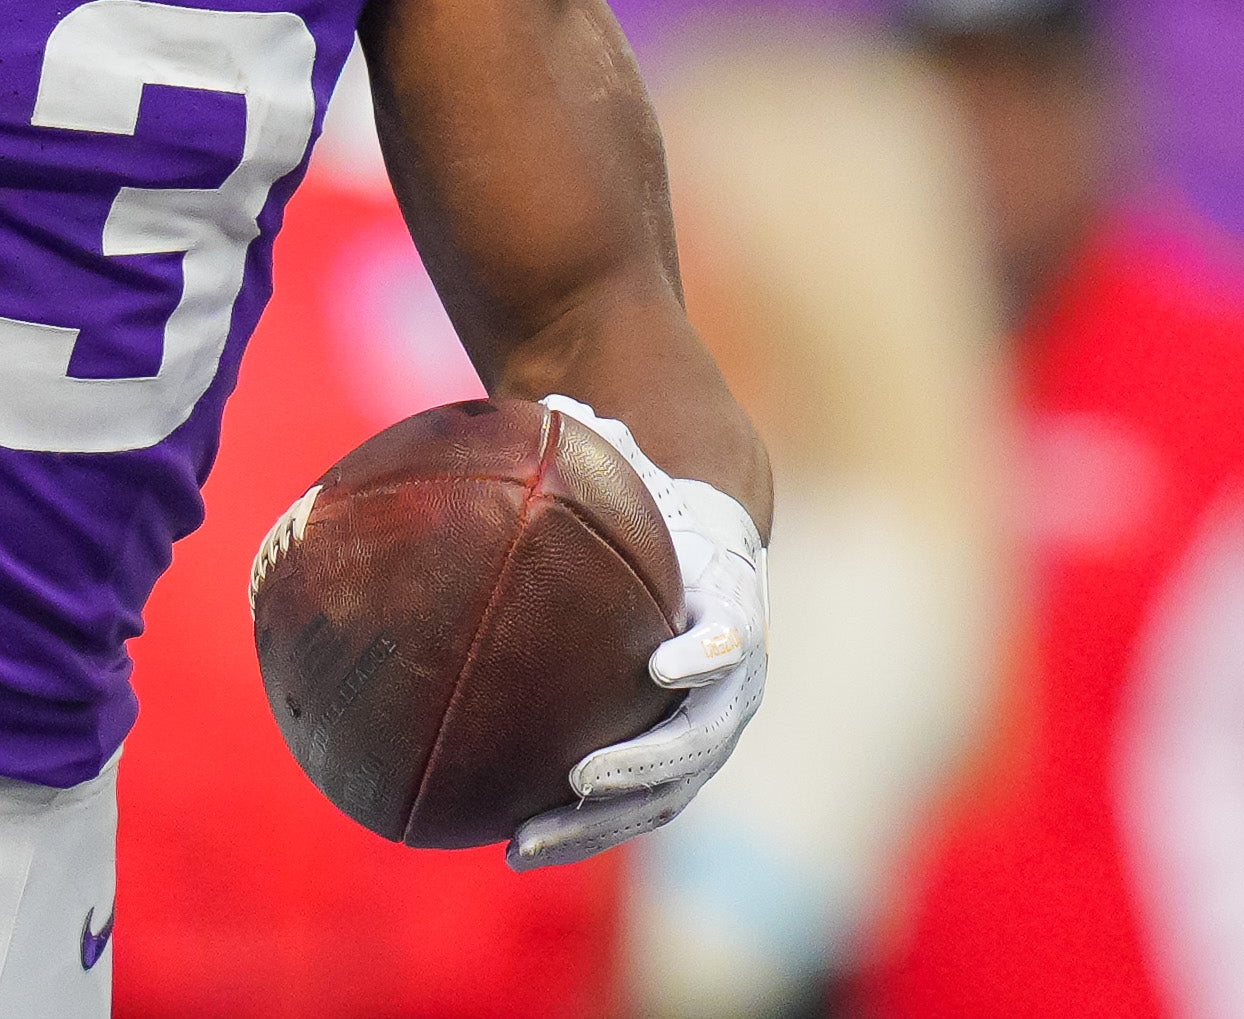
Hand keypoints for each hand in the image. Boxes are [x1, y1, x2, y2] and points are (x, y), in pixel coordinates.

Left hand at [510, 397, 769, 869]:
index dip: (707, 653)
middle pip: (699, 738)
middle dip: (642, 767)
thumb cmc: (653, 492)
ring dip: (602, 824)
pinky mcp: (674, 753)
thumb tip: (549, 400)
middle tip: (577, 779)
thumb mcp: (635, 460)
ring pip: (666, 791)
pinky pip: (636, 800)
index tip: (664, 664)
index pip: (732, 634)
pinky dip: (583, 827)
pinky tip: (511, 841)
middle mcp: (731, 677)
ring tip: (524, 843)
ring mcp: (707, 724)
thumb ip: (601, 439)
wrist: (703, 533)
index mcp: (729, 604)